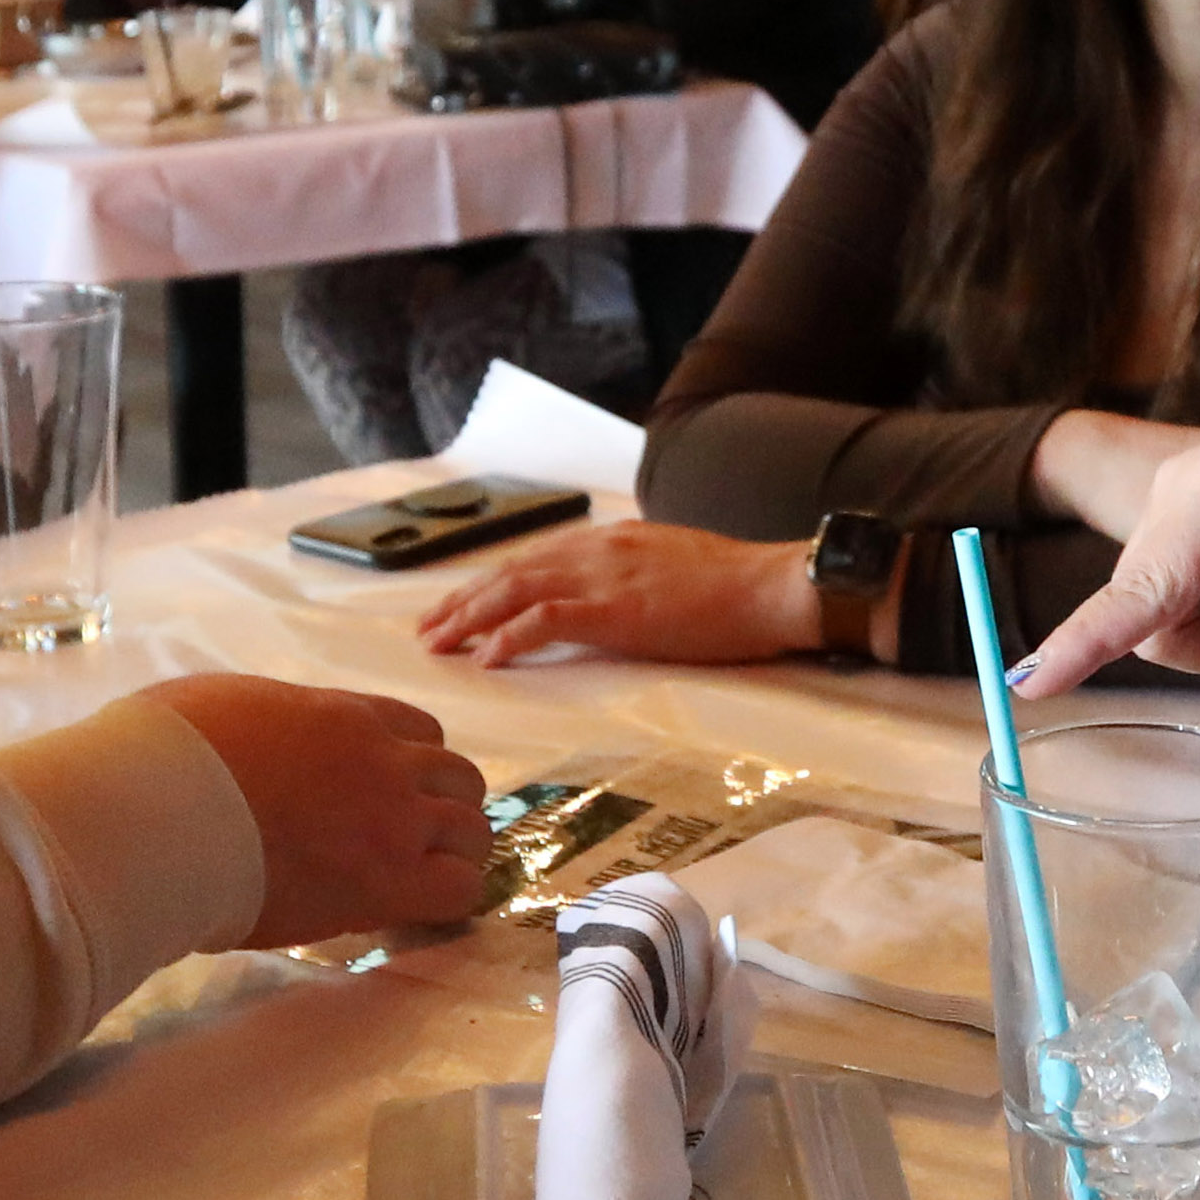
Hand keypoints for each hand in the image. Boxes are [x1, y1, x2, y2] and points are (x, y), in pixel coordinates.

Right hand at [136, 673, 492, 942]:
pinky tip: (414, 916)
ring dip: (453, 857)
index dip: (413, 769)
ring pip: (472, 832)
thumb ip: (262, 725)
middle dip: (444, 811)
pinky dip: (450, 900)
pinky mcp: (385, 879)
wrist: (157, 805)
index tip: (388, 799)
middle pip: (459, 779)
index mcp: (342, 715)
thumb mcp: (223, 706)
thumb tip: (243, 741)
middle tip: (410, 848)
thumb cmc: (165, 754)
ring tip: (416, 888)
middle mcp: (381, 759)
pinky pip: (459, 889)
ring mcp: (391, 818)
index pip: (419, 732)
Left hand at [413, 522, 819, 670]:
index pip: (534, 559)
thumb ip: (634, 576)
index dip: (490, 583)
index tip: (461, 606)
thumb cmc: (736, 588)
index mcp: (611, 540)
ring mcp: (603, 576)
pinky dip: (507, 637)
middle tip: (427, 629)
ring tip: (438, 643)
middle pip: (511, 572)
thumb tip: (613, 597)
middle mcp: (597, 549)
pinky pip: (543, 620)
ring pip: (514, 591)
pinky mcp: (614, 609)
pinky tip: (485, 658)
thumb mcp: (673, 568)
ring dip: (469, 619)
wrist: (772, 587)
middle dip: (463, 601)